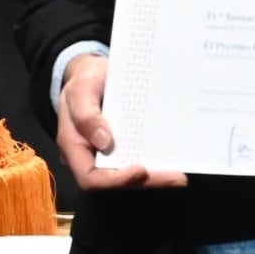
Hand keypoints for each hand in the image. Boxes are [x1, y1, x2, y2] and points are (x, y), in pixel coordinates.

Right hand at [57, 54, 187, 190]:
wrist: (96, 72)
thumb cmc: (85, 80)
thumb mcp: (80, 89)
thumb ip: (86, 114)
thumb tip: (105, 142)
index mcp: (75, 147)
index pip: (90, 177)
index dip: (114, 180)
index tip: (139, 170)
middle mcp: (93, 155)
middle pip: (117, 180)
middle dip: (146, 181)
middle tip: (176, 178)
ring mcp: (111, 152)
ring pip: (131, 173)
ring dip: (156, 176)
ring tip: (179, 176)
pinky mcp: (127, 144)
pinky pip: (140, 157)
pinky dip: (156, 161)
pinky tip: (175, 158)